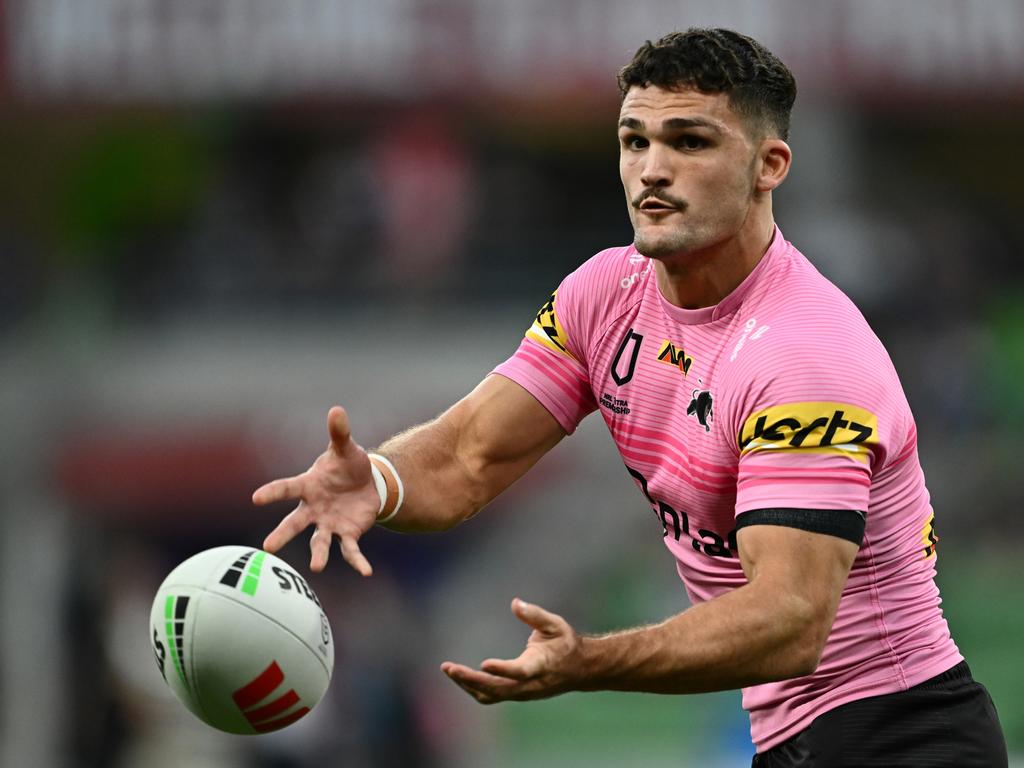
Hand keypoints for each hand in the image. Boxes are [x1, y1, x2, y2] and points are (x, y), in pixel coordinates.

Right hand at [253, 406, 380, 574]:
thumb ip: (340, 433)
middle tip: (267, 548)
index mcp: (308, 486)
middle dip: (282, 534)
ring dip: (318, 554)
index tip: (255, 498)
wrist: (368, 483)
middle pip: (294, 523)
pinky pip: (350, 550)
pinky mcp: (347, 534)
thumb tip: (337, 410)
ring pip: (319, 541)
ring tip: (316, 567)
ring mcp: (328, 524)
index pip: (287, 488)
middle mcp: (313, 508)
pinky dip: (357, 561)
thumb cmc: (348, 465)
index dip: (273, 493)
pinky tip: (367, 572)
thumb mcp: (346, 448)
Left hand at [441, 599, 581, 703]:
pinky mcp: (517, 694)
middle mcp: (531, 683)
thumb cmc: (566, 643)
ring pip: (491, 695)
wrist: (581, 670)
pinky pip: (492, 696)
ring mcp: (523, 693)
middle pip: (497, 688)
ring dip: (468, 684)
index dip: (502, 669)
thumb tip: (514, 603)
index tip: (484, 664)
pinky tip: (460, 677)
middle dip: (471, 679)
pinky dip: (474, 688)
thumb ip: (535, 615)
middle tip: (449, 667)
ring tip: (449, 670)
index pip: (520, 671)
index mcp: (542, 664)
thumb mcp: (555, 624)